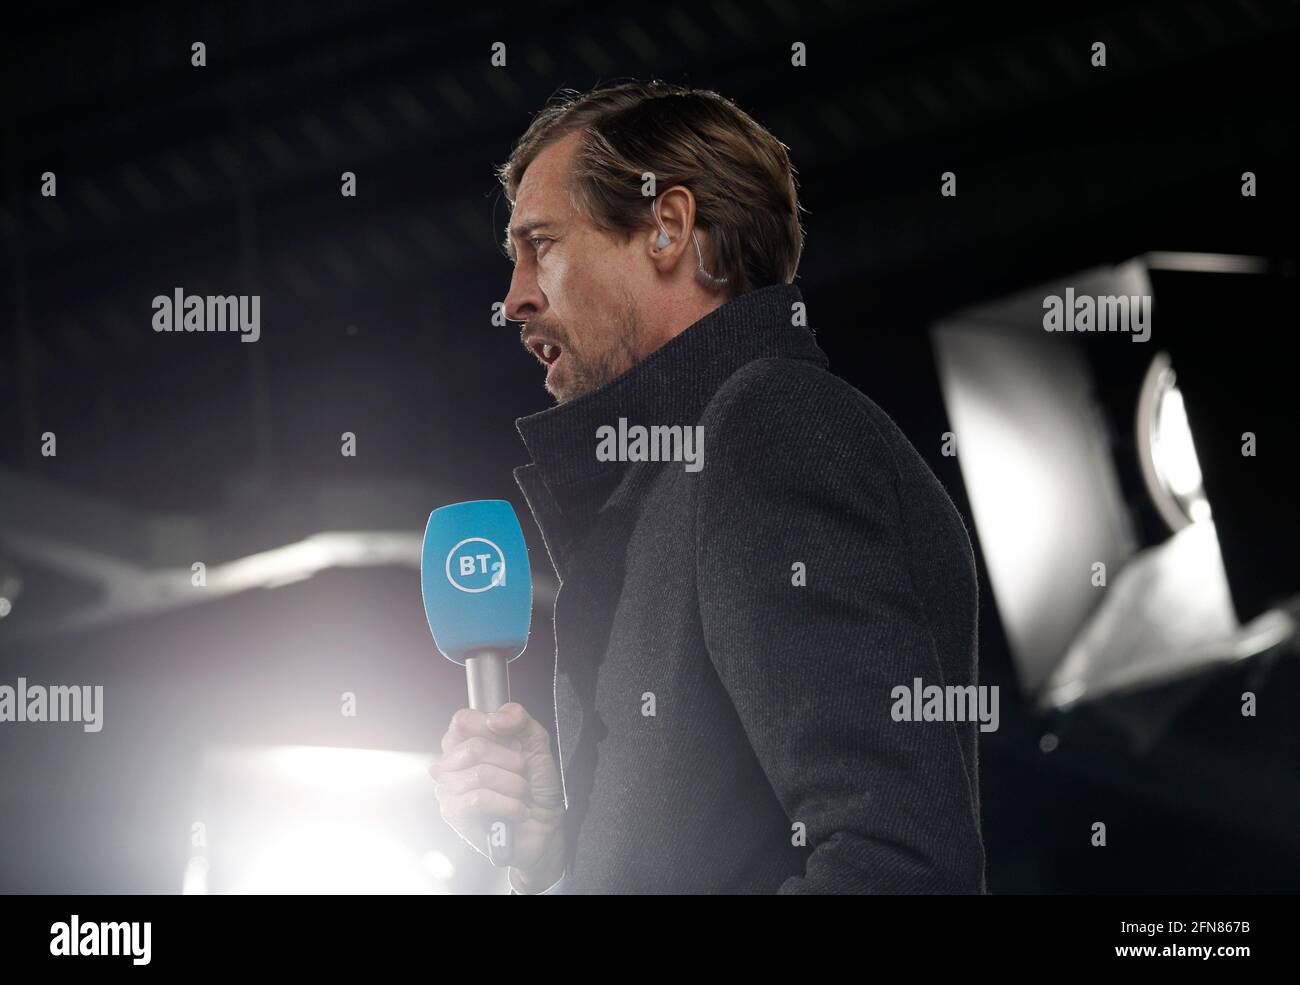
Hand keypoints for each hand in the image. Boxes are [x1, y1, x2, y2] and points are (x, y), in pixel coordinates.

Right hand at [430, 702, 565, 889]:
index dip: (491, 727)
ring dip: (513, 785)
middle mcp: (450, 762)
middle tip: (523, 773)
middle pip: (473, 747)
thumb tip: (493, 719)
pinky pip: (478, 799)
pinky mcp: (453, 813)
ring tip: (521, 793)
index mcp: (466, 740)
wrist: (544, 825)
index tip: (514, 742)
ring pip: (479, 774)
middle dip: (510, 761)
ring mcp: (447, 788)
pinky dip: (508, 804)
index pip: (463, 720)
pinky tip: (517, 810)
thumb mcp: (536, 743)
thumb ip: (519, 719)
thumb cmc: (535, 784)